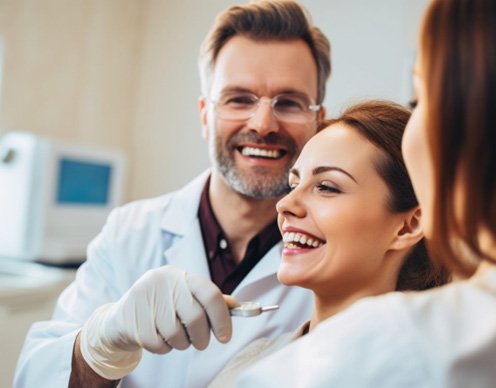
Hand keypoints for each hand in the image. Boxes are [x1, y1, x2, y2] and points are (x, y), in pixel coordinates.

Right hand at [79, 265, 232, 379]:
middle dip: (202, 337)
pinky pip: (160, 345)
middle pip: (196, 318)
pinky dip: (164, 348)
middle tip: (201, 342)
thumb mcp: (185, 296)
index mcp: (181, 275)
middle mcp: (163, 281)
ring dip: (182, 344)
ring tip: (176, 337)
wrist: (123, 315)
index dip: (222, 318)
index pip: (210, 294)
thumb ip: (210, 300)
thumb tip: (237, 306)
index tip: (225, 337)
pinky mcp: (133, 318)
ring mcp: (146, 298)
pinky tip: (159, 338)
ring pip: (177, 335)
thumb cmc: (164, 305)